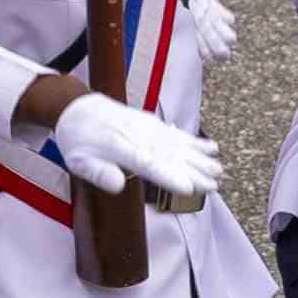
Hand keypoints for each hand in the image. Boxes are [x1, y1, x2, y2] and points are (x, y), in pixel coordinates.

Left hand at [41, 89, 217, 208]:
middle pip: (171, 156)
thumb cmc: (78, 141)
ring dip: (200, 158)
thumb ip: (98, 173)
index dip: (170, 177)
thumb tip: (117, 185)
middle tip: (215, 185)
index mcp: (120, 148)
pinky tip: (212, 148)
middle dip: (194, 171)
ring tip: (219, 170)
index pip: (150, 165)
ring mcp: (147, 129)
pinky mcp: (152, 124)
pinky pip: (176, 133)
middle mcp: (139, 136)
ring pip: (178, 145)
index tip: (189, 188)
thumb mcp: (79, 161)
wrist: (78, 108)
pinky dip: (194, 140)